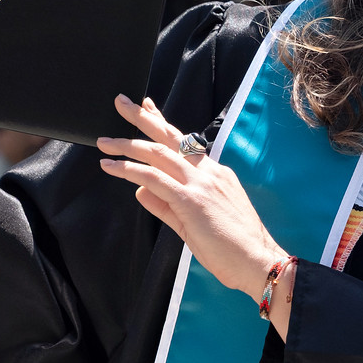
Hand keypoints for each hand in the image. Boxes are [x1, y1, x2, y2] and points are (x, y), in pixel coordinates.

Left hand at [96, 94, 294, 338]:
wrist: (258, 261)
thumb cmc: (234, 247)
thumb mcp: (194, 223)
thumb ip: (165, 206)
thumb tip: (140, 190)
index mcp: (214, 174)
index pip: (184, 142)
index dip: (162, 122)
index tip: (147, 106)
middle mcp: (208, 172)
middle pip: (169, 137)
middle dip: (143, 117)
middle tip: (121, 101)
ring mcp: (200, 184)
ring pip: (158, 153)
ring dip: (128, 144)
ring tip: (104, 141)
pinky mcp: (190, 200)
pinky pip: (154, 178)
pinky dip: (130, 169)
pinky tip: (112, 166)